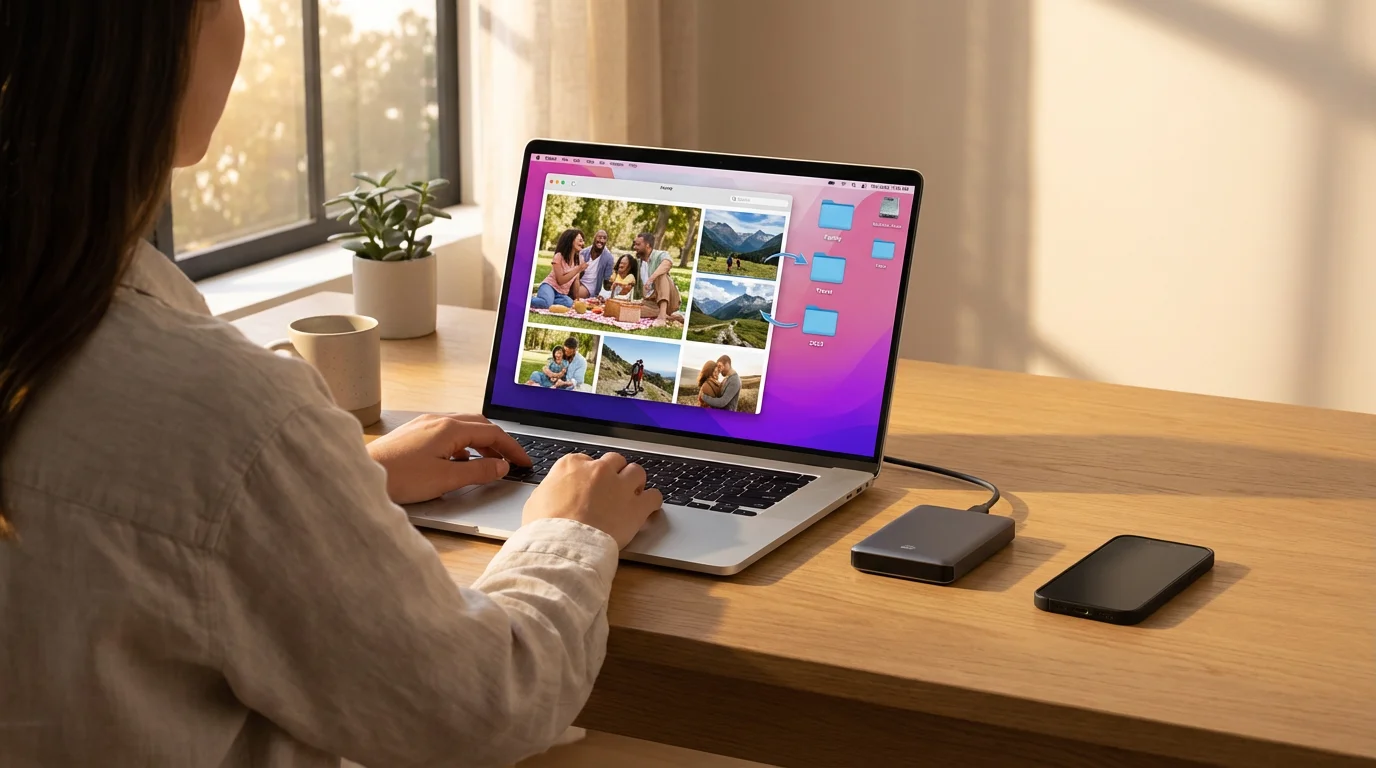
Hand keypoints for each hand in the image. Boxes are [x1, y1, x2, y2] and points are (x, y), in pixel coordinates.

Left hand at [367, 414, 530, 503]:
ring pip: (462, 429)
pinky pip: (447, 434)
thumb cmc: (399, 478)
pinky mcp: (413, 434)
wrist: (361, 475)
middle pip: (479, 426)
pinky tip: (458, 463)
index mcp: (450, 428)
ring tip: (489, 464)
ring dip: (480, 444)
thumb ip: (479, 472)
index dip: (512, 449)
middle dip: (499, 443)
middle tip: (511, 461)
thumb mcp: (446, 479)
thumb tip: (501, 467)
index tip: (524, 462)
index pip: (492, 433)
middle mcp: (438, 420)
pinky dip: (462, 446)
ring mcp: (424, 425)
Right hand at [523, 453, 661, 547]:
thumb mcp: (536, 501)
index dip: (588, 475)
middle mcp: (599, 470)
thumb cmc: (546, 527)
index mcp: (572, 465)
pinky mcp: (637, 506)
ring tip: (631, 495)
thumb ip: (551, 490)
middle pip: (614, 461)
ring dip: (635, 482)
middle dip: (614, 474)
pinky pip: (654, 496)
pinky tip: (648, 508)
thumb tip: (553, 493)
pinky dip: (652, 501)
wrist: (564, 545)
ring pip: (637, 472)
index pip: (585, 460)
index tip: (589, 485)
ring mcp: (620, 486)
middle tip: (611, 489)